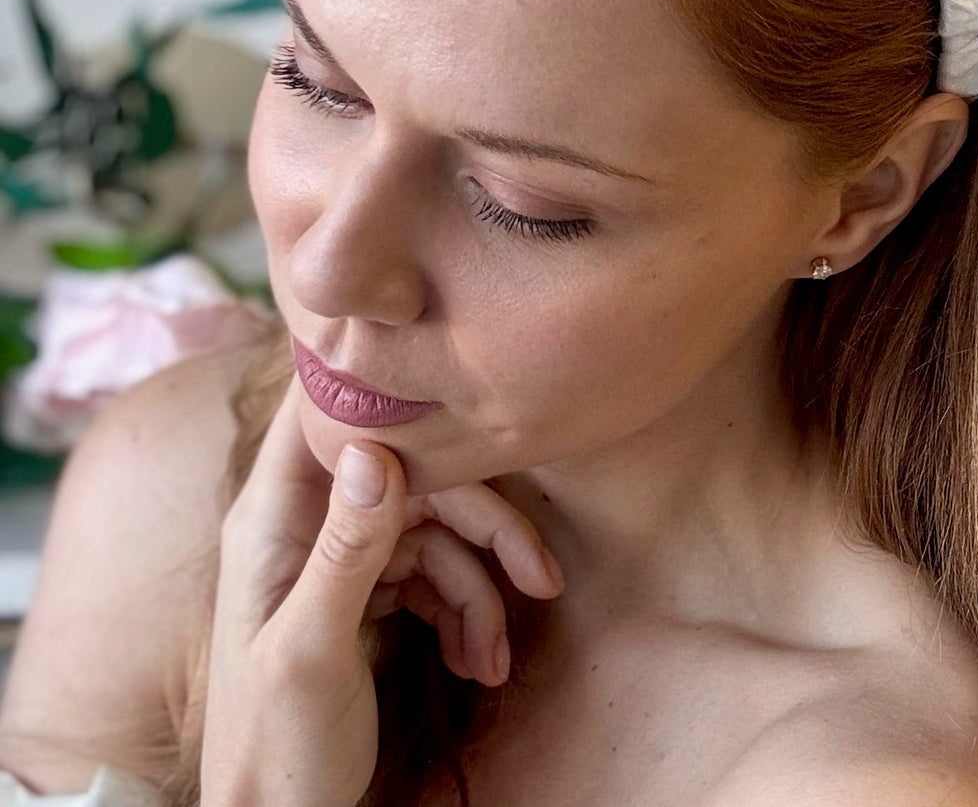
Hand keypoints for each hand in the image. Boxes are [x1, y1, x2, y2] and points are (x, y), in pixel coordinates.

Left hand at [200, 372, 563, 806]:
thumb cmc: (275, 747)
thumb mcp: (309, 652)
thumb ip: (343, 552)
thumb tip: (377, 456)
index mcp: (274, 518)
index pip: (321, 416)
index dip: (382, 394)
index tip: (457, 392)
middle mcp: (308, 523)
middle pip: (413, 479)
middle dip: (483, 528)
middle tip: (541, 576)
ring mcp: (340, 557)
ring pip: (436, 532)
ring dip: (480, 591)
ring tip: (495, 658)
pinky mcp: (367, 592)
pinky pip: (435, 577)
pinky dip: (465, 617)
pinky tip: (479, 664)